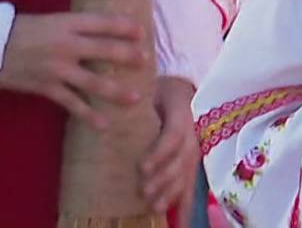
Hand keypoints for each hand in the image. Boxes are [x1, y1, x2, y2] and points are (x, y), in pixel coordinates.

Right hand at [0, 12, 146, 127]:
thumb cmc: (22, 31)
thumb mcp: (50, 21)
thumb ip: (75, 28)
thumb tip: (103, 32)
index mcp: (66, 23)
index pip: (102, 22)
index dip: (124, 26)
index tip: (141, 31)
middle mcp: (65, 45)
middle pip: (105, 49)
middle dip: (128, 55)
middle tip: (146, 60)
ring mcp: (57, 68)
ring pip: (94, 81)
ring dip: (117, 91)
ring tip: (137, 98)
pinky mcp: (47, 88)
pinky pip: (73, 104)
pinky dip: (89, 115)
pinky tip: (105, 125)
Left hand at [141, 76, 197, 213]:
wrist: (179, 89)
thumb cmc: (157, 89)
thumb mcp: (149, 88)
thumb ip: (135, 99)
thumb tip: (108, 102)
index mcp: (181, 113)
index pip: (173, 136)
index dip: (159, 154)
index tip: (142, 167)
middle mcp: (192, 134)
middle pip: (180, 161)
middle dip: (163, 179)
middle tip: (143, 192)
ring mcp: (193, 150)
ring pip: (186, 175)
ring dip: (171, 193)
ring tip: (154, 207)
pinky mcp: (191, 163)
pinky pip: (191, 185)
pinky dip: (185, 204)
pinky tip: (180, 221)